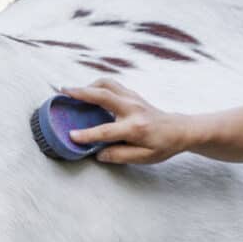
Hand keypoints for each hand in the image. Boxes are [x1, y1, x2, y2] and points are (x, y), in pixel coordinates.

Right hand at [62, 79, 190, 164]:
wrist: (180, 129)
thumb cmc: (162, 145)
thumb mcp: (144, 157)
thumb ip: (120, 156)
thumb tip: (98, 153)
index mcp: (135, 128)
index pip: (106, 131)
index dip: (87, 135)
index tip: (71, 136)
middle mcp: (133, 109)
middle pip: (103, 95)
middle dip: (81, 92)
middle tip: (63, 91)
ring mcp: (133, 98)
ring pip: (107, 84)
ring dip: (89, 85)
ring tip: (73, 91)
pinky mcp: (132, 94)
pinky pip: (112, 85)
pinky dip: (98, 86)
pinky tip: (89, 93)